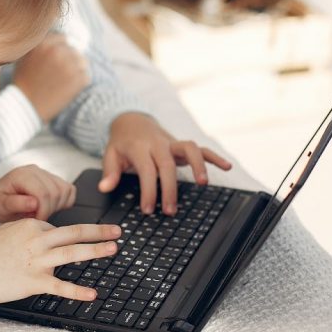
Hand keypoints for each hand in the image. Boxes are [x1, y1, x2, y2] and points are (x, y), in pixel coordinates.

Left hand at [0, 165, 75, 231]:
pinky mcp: (53, 179)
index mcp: (21, 175)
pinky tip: (49, 207)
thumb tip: (34, 203)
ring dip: (56, 207)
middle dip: (48, 210)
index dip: (42, 211)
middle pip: (56, 192)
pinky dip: (64, 202)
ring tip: (40, 212)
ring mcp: (45, 173)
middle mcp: (35, 170)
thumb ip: (15, 203)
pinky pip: (69, 190)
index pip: (43, 193)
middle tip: (36, 218)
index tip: (35, 221)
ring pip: (65, 191)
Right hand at [0, 219, 121, 330]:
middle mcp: (36, 240)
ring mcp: (36, 261)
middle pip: (73, 233)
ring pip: (72, 253)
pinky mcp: (34, 282)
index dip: (65, 237)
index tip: (72, 242)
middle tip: (117, 230)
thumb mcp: (8, 230)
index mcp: (30, 225)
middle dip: (98, 231)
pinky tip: (93, 293)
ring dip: (95, 250)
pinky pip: (60, 286)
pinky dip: (77, 290)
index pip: (57, 228)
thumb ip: (29, 227)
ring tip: (113, 248)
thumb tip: (49, 229)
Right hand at [12, 32, 89, 121]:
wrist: (26, 106)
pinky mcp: (79, 78)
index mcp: (44, 43)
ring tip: (62, 83)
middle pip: (73, 49)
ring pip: (82, 62)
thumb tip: (60, 39)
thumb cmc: (24, 82)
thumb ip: (41, 44)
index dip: (60, 50)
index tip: (56, 61)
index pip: (62, 39)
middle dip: (68, 60)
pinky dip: (79, 83)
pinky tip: (65, 90)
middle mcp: (57, 51)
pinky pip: (85, 76)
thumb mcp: (26, 56)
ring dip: (76, 70)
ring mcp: (69, 64)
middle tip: (59, 75)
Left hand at [99, 112, 232, 215]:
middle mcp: (158, 144)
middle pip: (168, 165)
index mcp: (140, 147)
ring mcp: (172, 143)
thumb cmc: (122, 142)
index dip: (148, 191)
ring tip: (204, 183)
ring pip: (189, 149)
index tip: (148, 209)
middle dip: (170, 188)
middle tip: (170, 211)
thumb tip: (104, 187)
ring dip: (198, 164)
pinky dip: (214, 156)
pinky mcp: (181, 145)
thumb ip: (109, 171)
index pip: (146, 170)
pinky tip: (227, 167)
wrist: (132, 120)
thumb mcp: (110, 154)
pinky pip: (201, 148)